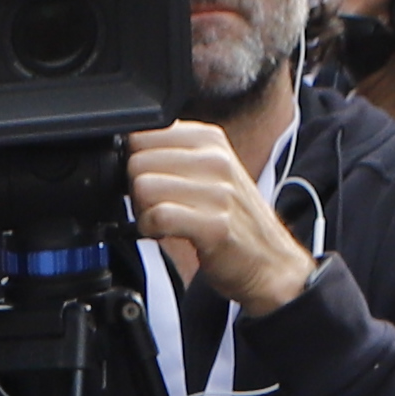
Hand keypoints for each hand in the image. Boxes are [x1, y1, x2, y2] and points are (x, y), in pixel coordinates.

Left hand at [121, 121, 318, 313]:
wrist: (269, 260)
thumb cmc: (231, 218)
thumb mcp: (206, 170)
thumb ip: (171, 155)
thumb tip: (125, 152)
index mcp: (209, 138)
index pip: (141, 135)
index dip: (135, 163)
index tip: (152, 182)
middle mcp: (215, 158)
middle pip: (137, 162)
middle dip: (134, 189)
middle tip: (154, 206)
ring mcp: (218, 190)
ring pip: (143, 187)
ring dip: (142, 211)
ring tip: (162, 220)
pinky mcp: (214, 224)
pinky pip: (158, 216)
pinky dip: (150, 230)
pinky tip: (164, 233)